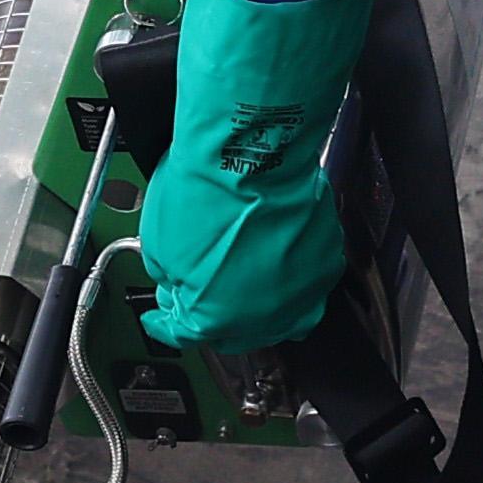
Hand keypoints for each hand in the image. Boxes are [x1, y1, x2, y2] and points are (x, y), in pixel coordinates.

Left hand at [136, 0, 368, 351]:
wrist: (253, 149)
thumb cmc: (207, 188)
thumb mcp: (156, 243)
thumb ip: (170, 278)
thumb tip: (176, 281)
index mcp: (216, 319)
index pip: (186, 333)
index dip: (168, 321)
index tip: (162, 315)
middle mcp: (266, 316)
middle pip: (235, 332)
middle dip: (213, 315)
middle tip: (198, 293)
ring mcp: (302, 290)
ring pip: (279, 314)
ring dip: (256, 302)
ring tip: (240, 279)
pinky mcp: (326, 259)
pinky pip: (306, 281)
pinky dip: (288, 275)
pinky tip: (272, 256)